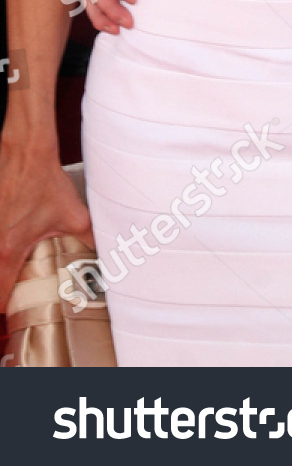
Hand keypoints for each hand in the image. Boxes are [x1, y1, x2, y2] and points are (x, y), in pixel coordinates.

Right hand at [0, 143, 93, 311]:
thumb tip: (106, 250)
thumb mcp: (72, 214)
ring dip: (0, 270)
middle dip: (2, 293)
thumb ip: (88, 237)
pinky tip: (8, 244)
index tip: (13, 313)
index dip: (5, 312)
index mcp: (9, 253)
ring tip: (11, 272)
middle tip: (12, 297)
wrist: (26, 152)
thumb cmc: (43, 181)